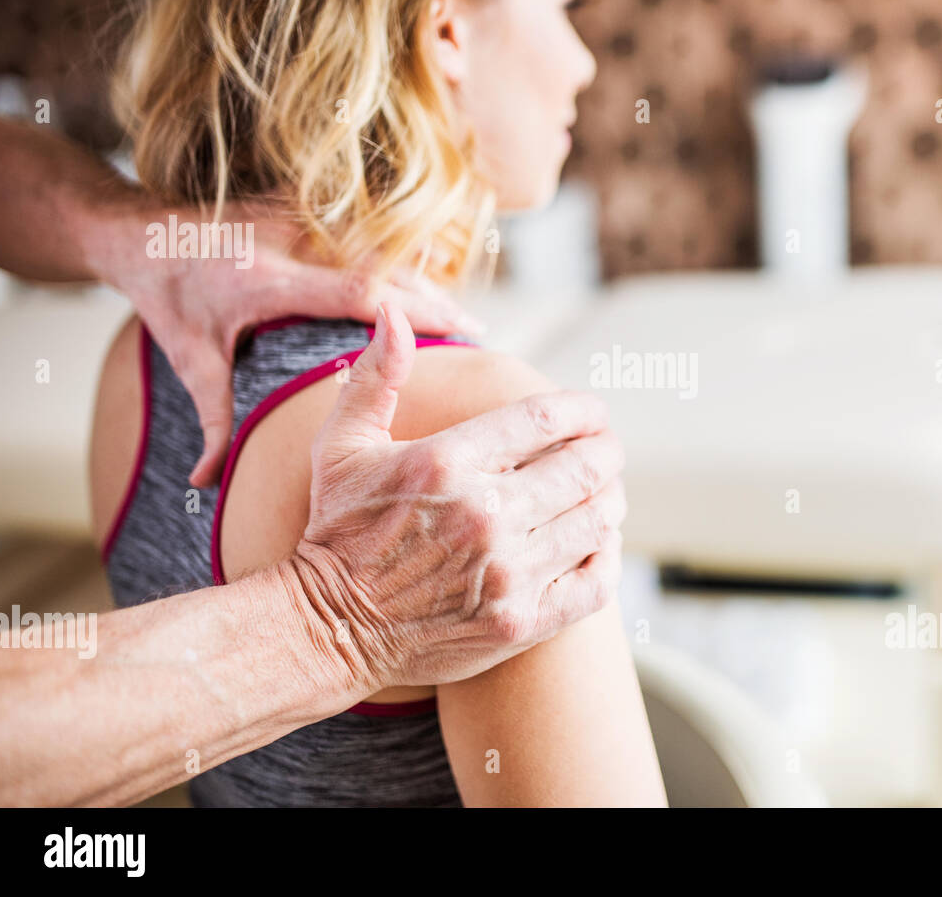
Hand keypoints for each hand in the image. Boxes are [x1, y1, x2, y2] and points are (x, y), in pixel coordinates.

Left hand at [98, 199, 484, 487]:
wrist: (136, 226)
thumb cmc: (165, 295)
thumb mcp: (188, 359)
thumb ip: (212, 422)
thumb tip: (205, 484)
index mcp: (272, 282)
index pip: (360, 292)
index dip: (415, 307)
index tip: (457, 328)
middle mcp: (296, 244)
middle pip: (385, 265)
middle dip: (435, 297)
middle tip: (477, 329)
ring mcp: (301, 219)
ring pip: (380, 242)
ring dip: (423, 275)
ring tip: (460, 312)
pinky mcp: (302, 207)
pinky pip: (363, 229)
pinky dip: (397, 252)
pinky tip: (429, 273)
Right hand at [283, 302, 625, 692]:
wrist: (330, 630)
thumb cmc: (338, 530)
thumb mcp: (341, 445)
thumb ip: (376, 375)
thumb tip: (395, 311)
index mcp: (446, 462)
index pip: (547, 418)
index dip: (585, 409)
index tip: (594, 411)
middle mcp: (483, 515)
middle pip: (584, 467)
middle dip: (606, 451)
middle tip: (607, 449)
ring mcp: (506, 573)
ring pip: (597, 521)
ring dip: (611, 500)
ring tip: (605, 492)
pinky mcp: (519, 622)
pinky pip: (595, 583)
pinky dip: (609, 557)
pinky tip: (599, 544)